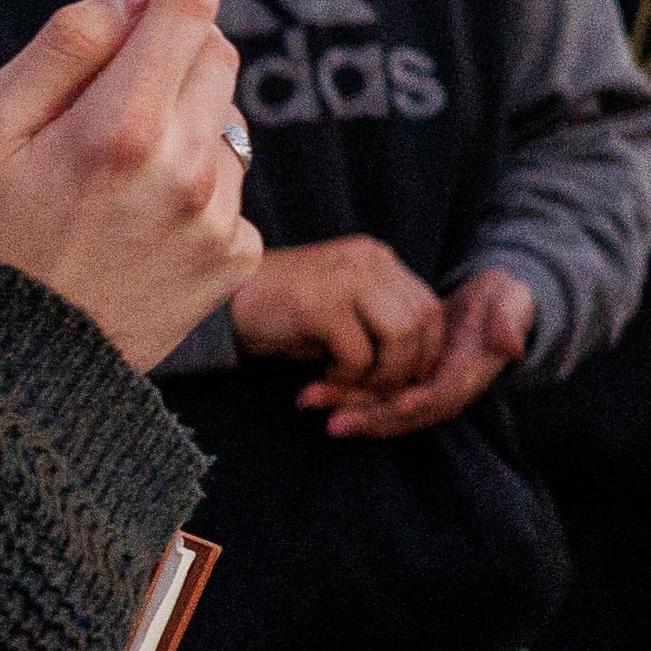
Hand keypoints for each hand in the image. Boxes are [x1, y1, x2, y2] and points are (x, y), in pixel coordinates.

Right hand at [0, 0, 255, 370]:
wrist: (19, 361)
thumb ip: (67, 44)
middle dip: (176, 46)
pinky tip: (141, 220)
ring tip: (115, 173)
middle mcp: (186, 167)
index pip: (188, 10)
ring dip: (184, 122)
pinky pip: (230, 186)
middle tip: (119, 77)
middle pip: (217, 56)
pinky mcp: (238, 255)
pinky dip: (196, 185)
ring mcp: (220, 215)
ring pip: (226, 122)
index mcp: (120, 126)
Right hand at [233, 233, 446, 389]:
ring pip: (400, 337)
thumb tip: (419, 374)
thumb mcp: (344, 315)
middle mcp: (370, 260)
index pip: (430, 309)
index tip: (405, 381)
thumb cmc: (283, 316)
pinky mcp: (322, 303)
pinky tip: (324, 376)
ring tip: (350, 383)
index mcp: (379, 259)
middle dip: (408, 368)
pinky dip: (348, 376)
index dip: (426, 353)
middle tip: (379, 391)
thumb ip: (382, 330)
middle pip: (423, 323)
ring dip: (381, 375)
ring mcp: (347, 277)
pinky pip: (359, 354)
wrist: (220, 305)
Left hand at [316, 262, 534, 438]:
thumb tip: (510, 344)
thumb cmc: (502, 302)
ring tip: (308, 399)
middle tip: (332, 422)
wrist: (492, 305)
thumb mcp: (512, 304)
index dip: (418, 403)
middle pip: (403, 413)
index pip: (441, 397)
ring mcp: (421, 389)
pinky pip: (370, 393)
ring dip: (346, 406)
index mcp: (469, 376)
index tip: (394, 405)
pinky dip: (343, 393)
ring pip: (380, 406)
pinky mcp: (402, 382)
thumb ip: (511, 321)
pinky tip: (313, 389)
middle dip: (369, 418)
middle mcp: (443, 391)